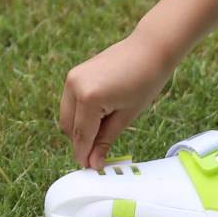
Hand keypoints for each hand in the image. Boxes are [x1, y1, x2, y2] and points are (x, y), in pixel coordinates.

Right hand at [58, 25, 174, 168]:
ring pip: (67, 116)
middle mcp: (74, 86)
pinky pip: (71, 102)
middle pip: (69, 128)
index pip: (82, 135)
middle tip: (99, 153)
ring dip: (80, 127)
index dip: (85, 154)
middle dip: (81, 141)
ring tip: (105, 129)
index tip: (90, 168)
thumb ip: (106, 140)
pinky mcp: (74, 74)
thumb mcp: (127, 116)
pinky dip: (81, 113)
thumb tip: (93, 163)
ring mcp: (72, 78)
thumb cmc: (145, 80)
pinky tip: (101, 115)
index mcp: (89, 97)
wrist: (150, 48)